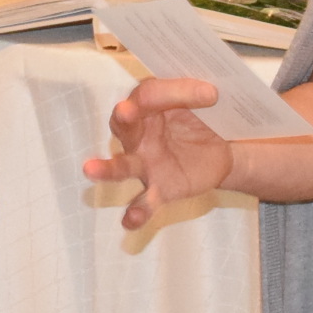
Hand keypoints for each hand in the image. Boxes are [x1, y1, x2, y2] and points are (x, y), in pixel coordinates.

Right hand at [82, 76, 232, 231]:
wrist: (222, 152)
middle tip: (125, 111)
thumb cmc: (203, 120)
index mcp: (148, 105)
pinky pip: (144, 202)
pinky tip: (130, 220)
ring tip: (90, 170)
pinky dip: (136, 212)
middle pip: (125, 124)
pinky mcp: (158, 189)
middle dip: (125, 117)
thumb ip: (199, 96)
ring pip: (122, 166)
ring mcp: (145, 163)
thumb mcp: (202, 103)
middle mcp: (138, 133)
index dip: (179, 91)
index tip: (212, 93)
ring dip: (107, 169)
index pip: (151, 93)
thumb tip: (210, 91)